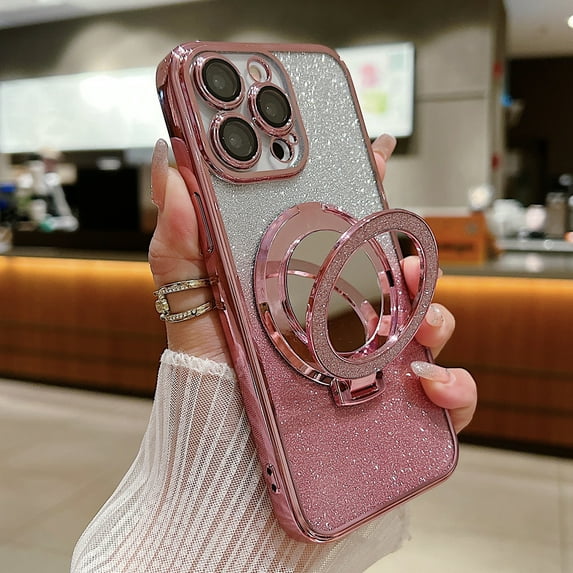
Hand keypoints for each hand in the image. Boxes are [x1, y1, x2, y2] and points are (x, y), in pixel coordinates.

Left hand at [149, 135, 476, 432]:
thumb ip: (178, 242)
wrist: (221, 475)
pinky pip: (444, 398)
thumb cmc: (209, 391)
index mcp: (303, 292)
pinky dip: (451, 386)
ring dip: (437, 314)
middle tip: (408, 253)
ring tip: (420, 320)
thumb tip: (169, 163)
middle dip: (412, 255)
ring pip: (429, 326)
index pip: (344, 232)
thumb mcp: (191, 310)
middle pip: (396, 274)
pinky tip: (426, 382)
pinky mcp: (391, 414)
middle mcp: (343, 324)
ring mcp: (371, 367)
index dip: (364, 191)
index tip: (373, 156)